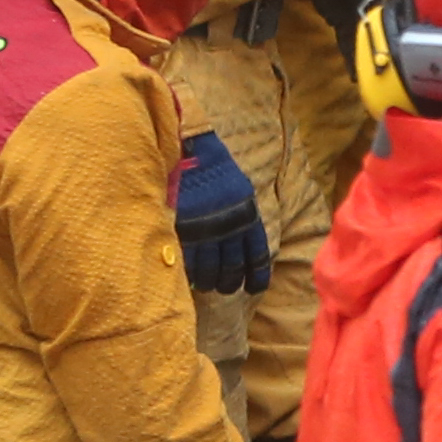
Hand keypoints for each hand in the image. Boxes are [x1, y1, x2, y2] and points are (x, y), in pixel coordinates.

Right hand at [173, 130, 272, 292]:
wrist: (193, 153)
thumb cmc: (217, 171)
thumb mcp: (240, 191)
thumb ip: (242, 218)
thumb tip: (243, 244)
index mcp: (247, 216)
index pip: (256, 254)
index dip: (256, 275)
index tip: (255, 288)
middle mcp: (230, 227)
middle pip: (232, 267)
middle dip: (229, 282)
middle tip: (224, 288)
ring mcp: (206, 231)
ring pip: (210, 269)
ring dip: (209, 281)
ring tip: (206, 284)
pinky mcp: (185, 231)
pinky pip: (189, 261)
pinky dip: (190, 272)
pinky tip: (190, 276)